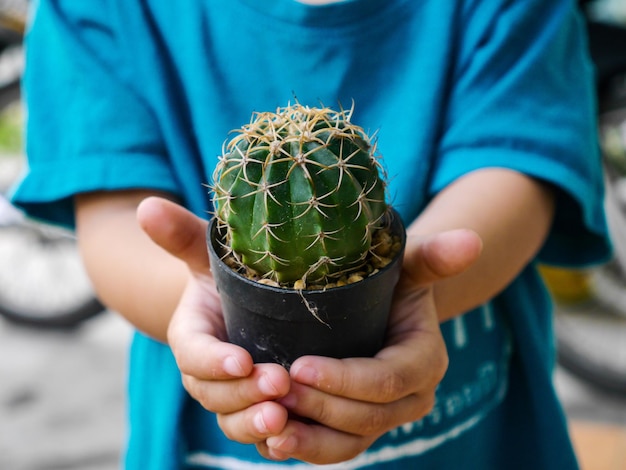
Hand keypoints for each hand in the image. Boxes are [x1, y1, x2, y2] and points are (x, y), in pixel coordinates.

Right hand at [137, 197, 291, 443]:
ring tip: (284, 415)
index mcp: (191, 336)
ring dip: (256, 422)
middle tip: (278, 383)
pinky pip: (257, 433)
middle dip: (242, 393)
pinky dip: (273, 439)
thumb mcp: (208, 254)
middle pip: (214, 394)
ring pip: (233, 420)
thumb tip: (148, 205)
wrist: (240, 304)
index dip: (213, 360)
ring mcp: (229, 395)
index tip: (241, 358)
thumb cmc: (226, 276)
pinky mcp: (252, 408)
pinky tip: (296, 434)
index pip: (193, 353)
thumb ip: (182, 235)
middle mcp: (206, 372)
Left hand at [256, 229, 482, 463]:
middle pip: (366, 417)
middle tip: (275, 388)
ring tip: (270, 426)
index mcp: (425, 362)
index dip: (345, 379)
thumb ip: (434, 256)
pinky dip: (304, 448)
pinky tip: (272, 440)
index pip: (387, 379)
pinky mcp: (357, 429)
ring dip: (308, 440)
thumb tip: (470, 240)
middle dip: (319, 407)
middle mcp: (409, 399)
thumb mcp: (410, 264)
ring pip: (348, 444)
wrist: (388, 308)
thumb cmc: (394, 280)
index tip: (300, 365)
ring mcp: (383, 419)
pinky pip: (333, 449)